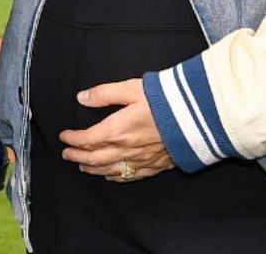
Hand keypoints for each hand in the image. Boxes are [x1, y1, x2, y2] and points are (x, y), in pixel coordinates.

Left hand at [58, 78, 176, 181]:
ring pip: (111, 170)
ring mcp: (142, 160)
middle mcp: (127, 149)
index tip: (64, 136)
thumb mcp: (131, 88)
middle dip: (78, 156)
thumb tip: (82, 97)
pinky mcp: (158, 165)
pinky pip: (132, 176)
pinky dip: (117, 177)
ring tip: (82, 167)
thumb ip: (105, 93)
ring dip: (93, 169)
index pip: (87, 139)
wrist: (201, 118)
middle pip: (95, 158)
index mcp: (117, 130)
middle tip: (66, 154)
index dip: (73, 139)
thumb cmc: (166, 100)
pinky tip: (112, 177)